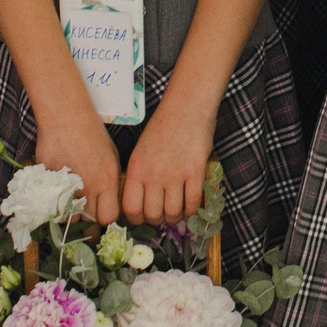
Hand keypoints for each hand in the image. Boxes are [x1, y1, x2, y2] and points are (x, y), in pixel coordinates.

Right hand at [34, 100, 123, 227]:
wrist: (66, 116)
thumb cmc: (92, 133)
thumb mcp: (111, 156)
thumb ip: (111, 182)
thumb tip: (110, 202)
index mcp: (106, 180)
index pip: (109, 217)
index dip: (105, 219)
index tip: (102, 216)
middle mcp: (88, 187)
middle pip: (88, 222)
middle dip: (88, 222)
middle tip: (86, 216)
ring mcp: (67, 187)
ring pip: (69, 217)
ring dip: (70, 215)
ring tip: (71, 205)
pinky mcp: (48, 183)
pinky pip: (52, 203)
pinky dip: (55, 203)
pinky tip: (58, 194)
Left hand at [123, 88, 216, 224]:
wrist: (187, 106)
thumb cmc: (163, 126)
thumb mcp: (141, 150)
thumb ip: (139, 176)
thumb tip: (141, 203)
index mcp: (136, 168)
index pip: (130, 208)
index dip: (136, 219)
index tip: (143, 217)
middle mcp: (154, 174)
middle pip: (153, 215)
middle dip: (158, 220)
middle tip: (163, 214)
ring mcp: (175, 174)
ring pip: (173, 212)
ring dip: (176, 216)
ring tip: (178, 210)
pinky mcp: (195, 171)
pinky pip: (193, 202)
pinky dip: (192, 209)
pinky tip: (191, 204)